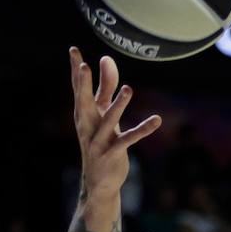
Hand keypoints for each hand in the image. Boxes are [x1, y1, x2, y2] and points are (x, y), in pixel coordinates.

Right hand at [69, 47, 160, 199]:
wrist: (99, 181)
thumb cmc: (101, 141)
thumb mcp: (103, 114)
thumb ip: (106, 86)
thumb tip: (106, 58)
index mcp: (84, 114)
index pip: (78, 89)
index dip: (76, 70)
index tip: (73, 50)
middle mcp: (88, 126)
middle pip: (85, 103)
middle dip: (84, 85)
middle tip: (84, 65)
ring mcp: (99, 141)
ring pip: (108, 121)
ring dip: (118, 106)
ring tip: (128, 88)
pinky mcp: (113, 154)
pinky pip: (128, 140)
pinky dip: (142, 130)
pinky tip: (157, 120)